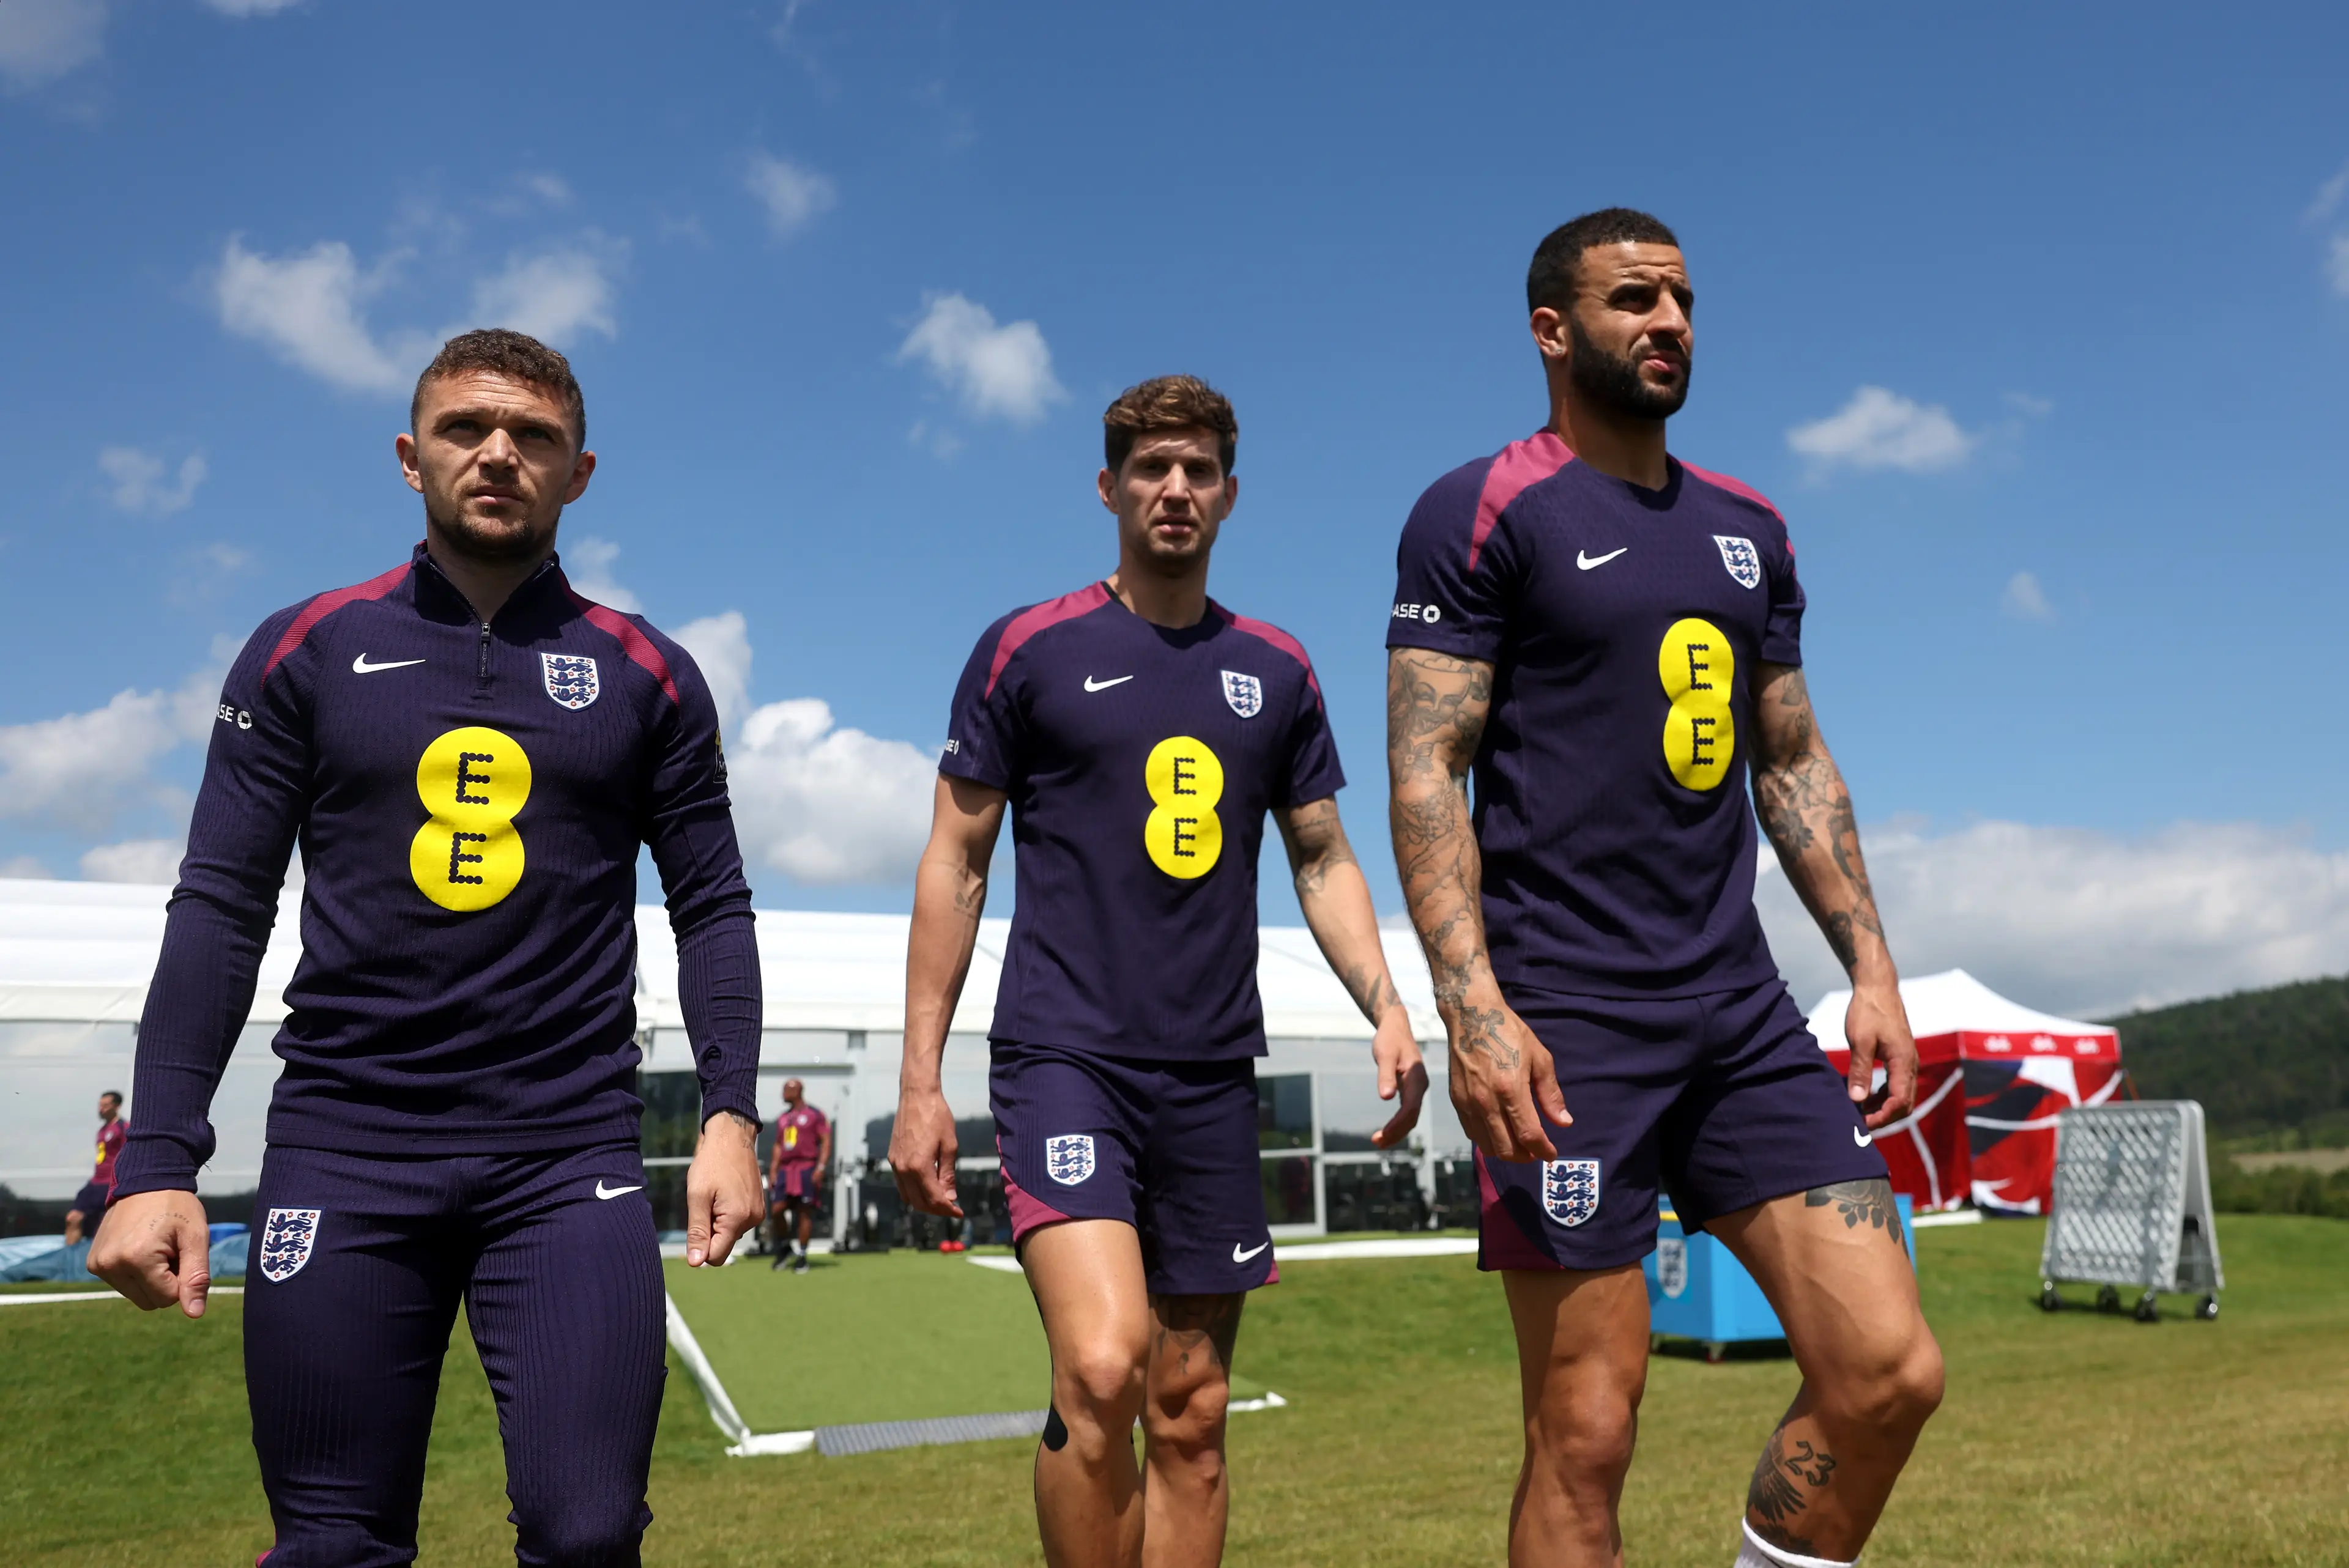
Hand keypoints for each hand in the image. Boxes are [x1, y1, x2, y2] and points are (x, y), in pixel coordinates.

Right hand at [89, 1190, 211, 1318]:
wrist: (146, 1181)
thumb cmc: (177, 1207)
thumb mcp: (196, 1237)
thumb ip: (197, 1277)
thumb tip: (194, 1314)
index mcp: (136, 1259)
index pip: (168, 1298)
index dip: (182, 1279)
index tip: (181, 1252)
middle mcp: (109, 1266)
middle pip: (150, 1301)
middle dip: (166, 1282)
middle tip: (170, 1251)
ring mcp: (97, 1266)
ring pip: (136, 1296)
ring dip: (151, 1279)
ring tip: (156, 1248)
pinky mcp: (93, 1264)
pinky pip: (122, 1285)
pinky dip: (136, 1273)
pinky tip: (141, 1248)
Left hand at [685, 1111, 764, 1266]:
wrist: (733, 1137)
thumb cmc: (711, 1163)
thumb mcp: (697, 1196)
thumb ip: (697, 1231)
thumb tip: (696, 1262)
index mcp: (737, 1219)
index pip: (716, 1256)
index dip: (700, 1247)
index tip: (694, 1224)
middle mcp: (752, 1220)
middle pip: (723, 1246)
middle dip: (709, 1232)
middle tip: (704, 1204)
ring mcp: (757, 1213)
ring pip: (729, 1234)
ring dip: (717, 1222)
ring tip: (714, 1196)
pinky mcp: (758, 1207)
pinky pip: (738, 1223)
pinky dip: (727, 1215)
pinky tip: (723, 1194)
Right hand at [889, 1087, 962, 1217]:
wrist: (917, 1096)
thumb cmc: (937, 1117)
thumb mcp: (950, 1146)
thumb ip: (948, 1175)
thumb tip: (950, 1197)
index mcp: (919, 1167)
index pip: (934, 1199)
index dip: (948, 1209)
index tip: (959, 1213)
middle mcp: (903, 1169)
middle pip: (918, 1202)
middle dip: (936, 1209)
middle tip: (952, 1208)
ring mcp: (895, 1164)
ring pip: (907, 1196)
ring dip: (924, 1202)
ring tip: (941, 1199)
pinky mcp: (892, 1158)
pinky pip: (901, 1184)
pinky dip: (914, 1191)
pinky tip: (927, 1186)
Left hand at [1368, 1010, 1429, 1148]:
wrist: (1396, 1026)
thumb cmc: (1389, 1038)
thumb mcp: (1384, 1054)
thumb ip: (1385, 1075)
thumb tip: (1386, 1097)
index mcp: (1416, 1078)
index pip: (1410, 1108)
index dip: (1397, 1124)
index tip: (1382, 1135)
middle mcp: (1420, 1086)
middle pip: (1412, 1117)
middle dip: (1396, 1132)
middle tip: (1377, 1143)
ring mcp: (1417, 1088)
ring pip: (1411, 1116)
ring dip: (1397, 1131)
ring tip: (1379, 1142)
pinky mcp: (1411, 1089)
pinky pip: (1407, 1111)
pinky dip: (1398, 1123)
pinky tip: (1387, 1130)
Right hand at [1447, 996, 1570, 1162]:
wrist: (1471, 1016)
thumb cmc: (1509, 1033)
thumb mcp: (1539, 1058)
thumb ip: (1550, 1094)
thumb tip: (1564, 1122)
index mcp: (1511, 1089)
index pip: (1529, 1134)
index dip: (1543, 1150)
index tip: (1551, 1154)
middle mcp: (1486, 1101)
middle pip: (1507, 1148)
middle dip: (1525, 1156)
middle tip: (1536, 1151)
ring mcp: (1468, 1103)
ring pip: (1487, 1146)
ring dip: (1506, 1151)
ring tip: (1518, 1144)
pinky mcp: (1456, 1101)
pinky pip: (1472, 1133)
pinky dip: (1488, 1140)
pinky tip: (1499, 1131)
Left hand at [1844, 976, 1918, 1129]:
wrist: (1878, 988)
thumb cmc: (1868, 1011)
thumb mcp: (1860, 1041)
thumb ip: (1860, 1071)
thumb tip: (1857, 1100)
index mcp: (1904, 1062)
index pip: (1900, 1101)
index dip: (1883, 1117)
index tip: (1863, 1125)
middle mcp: (1911, 1064)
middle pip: (1905, 1103)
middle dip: (1885, 1118)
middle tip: (1861, 1126)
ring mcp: (1907, 1061)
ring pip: (1902, 1095)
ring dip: (1884, 1108)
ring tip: (1860, 1115)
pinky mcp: (1900, 1057)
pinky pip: (1897, 1084)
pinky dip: (1883, 1095)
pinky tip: (1866, 1098)